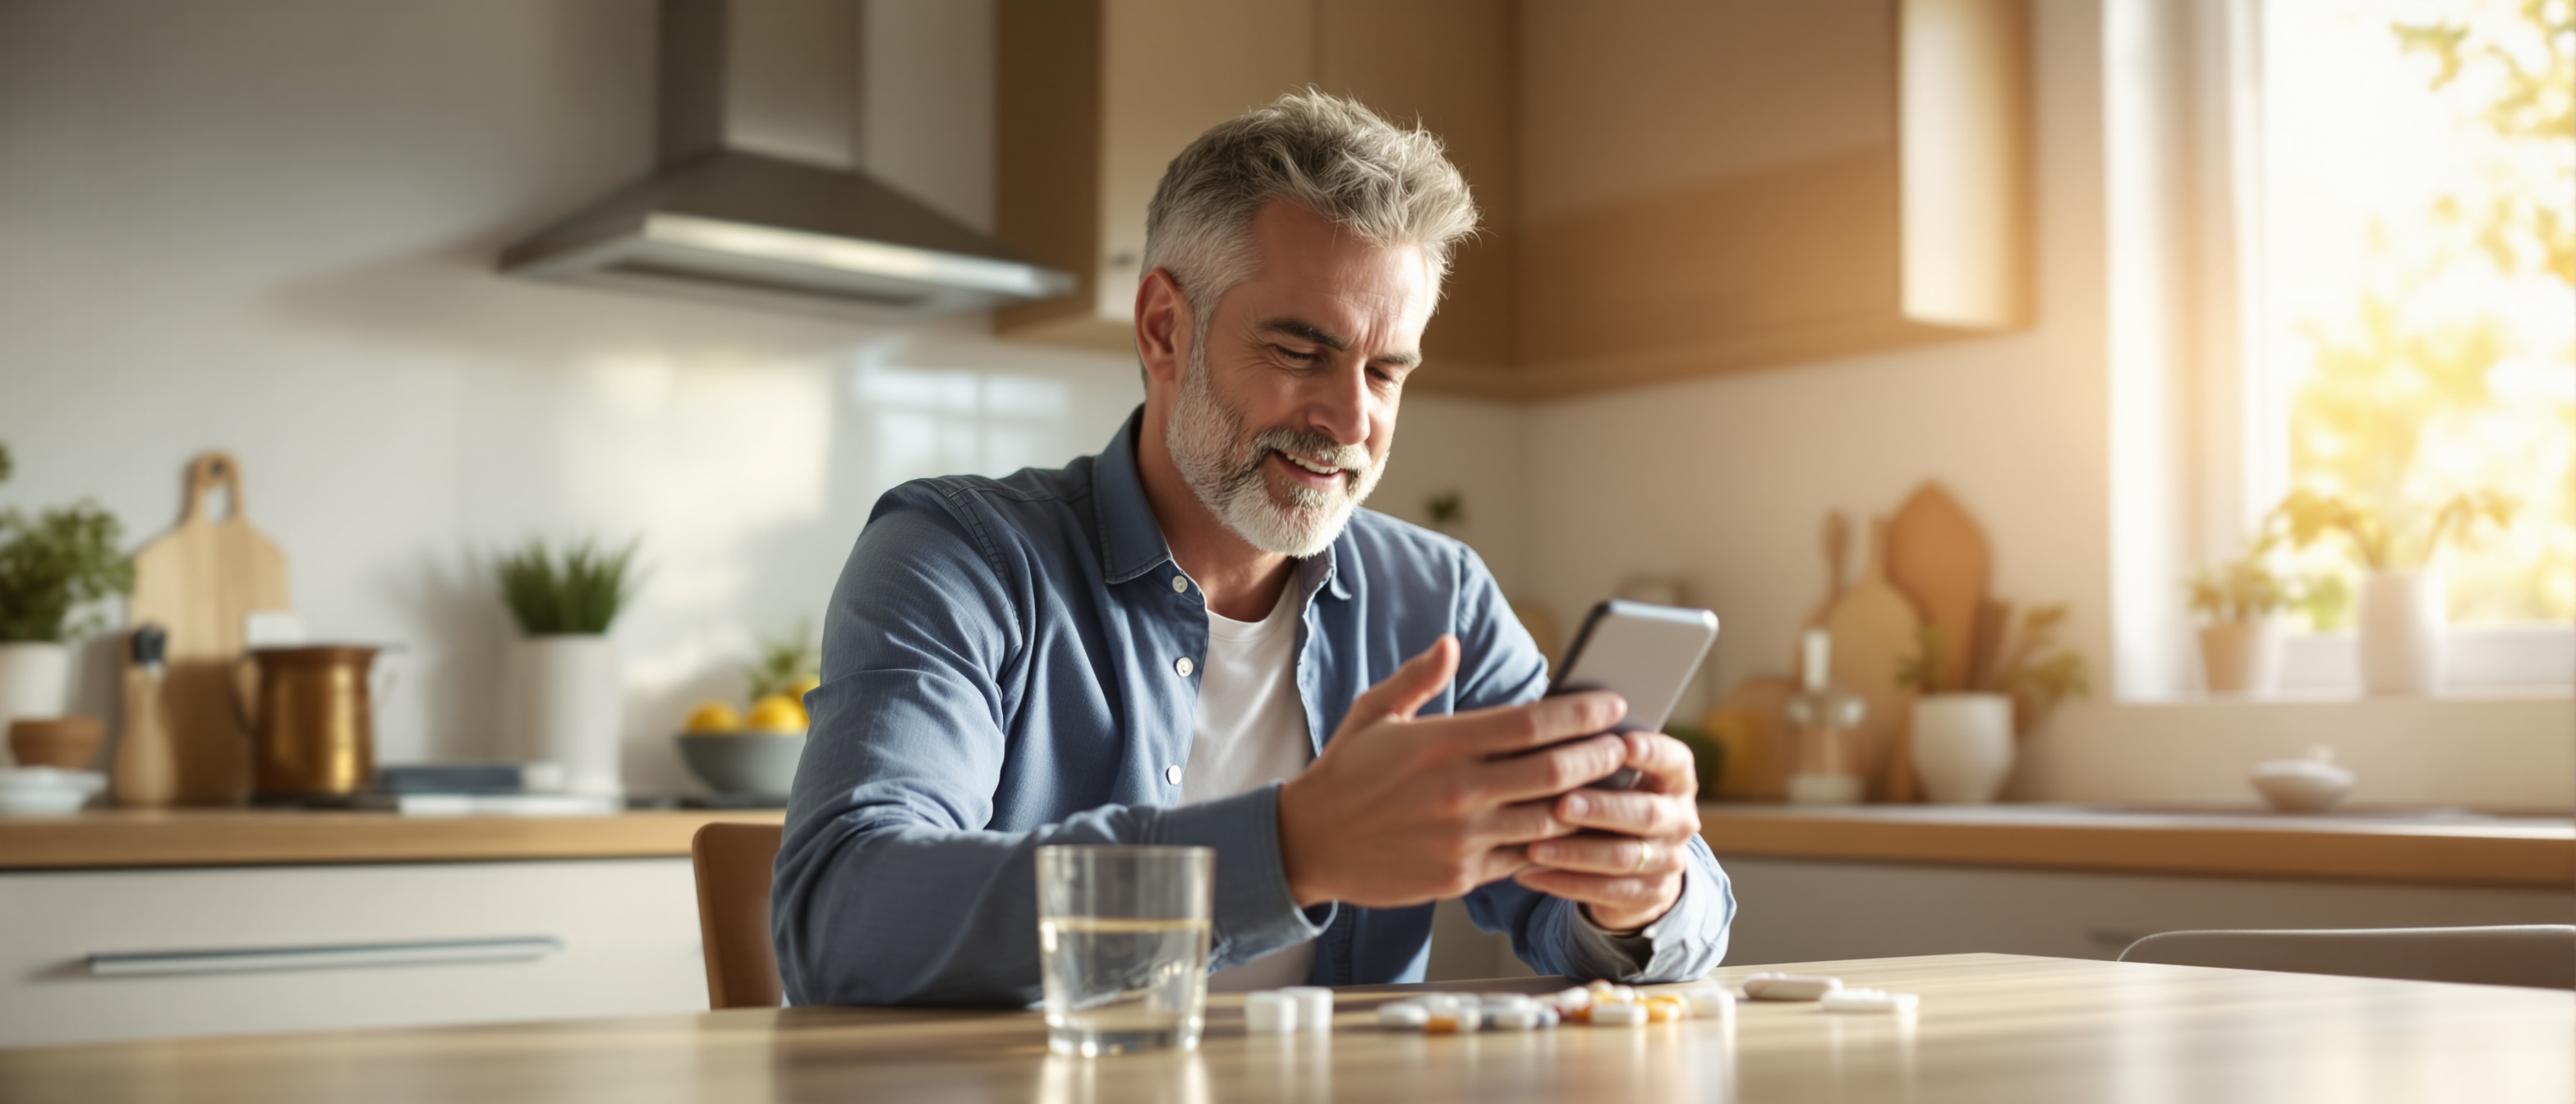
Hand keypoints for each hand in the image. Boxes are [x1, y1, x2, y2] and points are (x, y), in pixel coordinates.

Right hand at [1276, 636, 1631, 909]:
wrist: (1308, 843)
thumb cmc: (1345, 772)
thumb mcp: (1374, 714)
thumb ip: (1418, 677)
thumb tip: (1452, 642)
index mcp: (1441, 742)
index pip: (1530, 723)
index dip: (1581, 713)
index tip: (1612, 704)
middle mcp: (1457, 791)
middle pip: (1554, 773)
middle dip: (1601, 757)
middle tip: (1627, 745)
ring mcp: (1462, 838)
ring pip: (1549, 820)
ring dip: (1588, 803)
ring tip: (1616, 786)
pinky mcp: (1461, 876)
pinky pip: (1526, 859)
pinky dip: (1554, 844)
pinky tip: (1574, 829)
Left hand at [1512, 731, 1701, 931]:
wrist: (1635, 863)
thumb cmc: (1609, 795)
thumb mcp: (1611, 774)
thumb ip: (1593, 754)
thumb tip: (1549, 722)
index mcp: (1675, 779)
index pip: (1674, 760)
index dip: (1652, 752)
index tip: (1622, 741)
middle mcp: (1680, 818)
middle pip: (1647, 813)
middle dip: (1603, 809)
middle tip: (1562, 804)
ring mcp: (1668, 860)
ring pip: (1624, 858)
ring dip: (1575, 852)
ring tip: (1534, 847)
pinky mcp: (1650, 894)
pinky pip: (1607, 892)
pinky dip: (1565, 883)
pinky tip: (1529, 872)